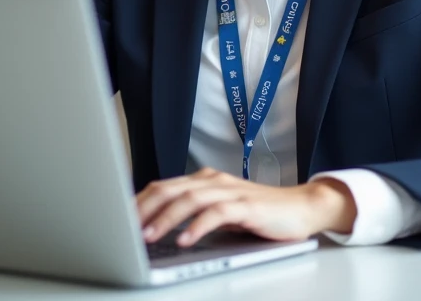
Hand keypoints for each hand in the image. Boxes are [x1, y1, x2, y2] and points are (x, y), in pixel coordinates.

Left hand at [136, 167, 356, 246]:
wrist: (302, 208)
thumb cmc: (260, 213)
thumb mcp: (221, 210)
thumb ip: (194, 213)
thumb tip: (156, 229)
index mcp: (204, 180)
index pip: (163, 186)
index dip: (138, 201)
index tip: (118, 219)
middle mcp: (214, 181)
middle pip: (170, 189)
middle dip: (143, 209)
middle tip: (124, 228)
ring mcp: (231, 192)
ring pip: (189, 200)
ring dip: (165, 219)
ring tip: (147, 236)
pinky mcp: (247, 206)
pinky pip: (216, 214)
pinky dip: (197, 227)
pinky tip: (184, 241)